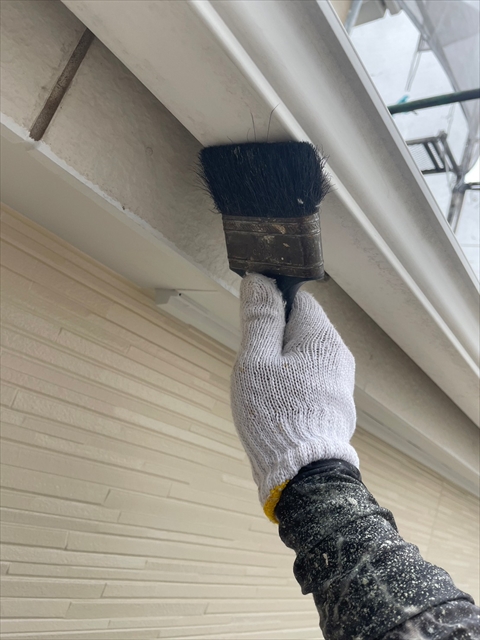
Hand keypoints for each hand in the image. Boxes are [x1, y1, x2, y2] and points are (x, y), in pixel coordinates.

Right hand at [231, 274, 358, 521]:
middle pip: (301, 328)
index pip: (298, 300)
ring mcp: (341, 381)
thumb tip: (260, 279)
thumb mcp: (257, 362)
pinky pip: (311, 379)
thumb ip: (259, 319)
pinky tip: (280, 406)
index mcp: (322, 337)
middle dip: (274, 342)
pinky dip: (292, 384)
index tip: (254, 332)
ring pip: (304, 356)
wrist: (304, 475)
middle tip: (257, 369)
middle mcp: (339, 354)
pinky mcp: (337, 403)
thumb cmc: (276, 414)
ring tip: (266, 392)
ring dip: (281, 366)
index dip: (272, 309)